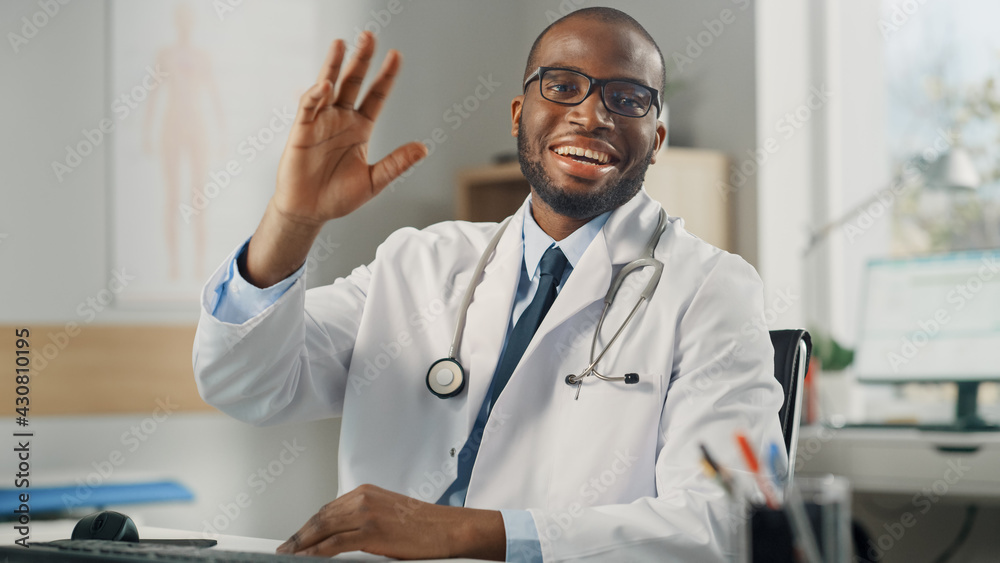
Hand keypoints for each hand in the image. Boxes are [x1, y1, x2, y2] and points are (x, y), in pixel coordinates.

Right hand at [273, 32, 427, 227]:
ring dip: (334, 65)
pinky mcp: (302, 130)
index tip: (396, 56)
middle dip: (361, 59)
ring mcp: (321, 122)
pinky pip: (309, 107)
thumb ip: (397, 163)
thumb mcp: (374, 180)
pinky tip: (325, 84)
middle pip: (353, 82)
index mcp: (361, 128)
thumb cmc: (339, 197)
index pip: (376, 95)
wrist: (310, 212)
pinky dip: (316, 95)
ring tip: (341, 43)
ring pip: (329, 86)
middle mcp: (341, 119)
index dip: (386, 76)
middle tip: (369, 36)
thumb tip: (423, 148)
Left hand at [275, 484, 504, 559]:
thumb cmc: (423, 525)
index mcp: (366, 492)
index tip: (296, 538)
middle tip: (284, 549)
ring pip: (322, 529)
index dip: (308, 526)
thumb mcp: (388, 514)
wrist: (448, 528)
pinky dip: (316, 553)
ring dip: (302, 545)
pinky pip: (334, 544)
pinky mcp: (371, 531)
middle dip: (299, 536)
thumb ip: (363, 519)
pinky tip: (306, 559)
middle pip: (320, 518)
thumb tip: (340, 536)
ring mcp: (366, 513)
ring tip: (288, 556)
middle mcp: (363, 498)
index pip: (327, 509)